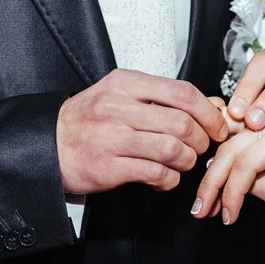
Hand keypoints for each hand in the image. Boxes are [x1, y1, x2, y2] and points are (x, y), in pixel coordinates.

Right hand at [56, 69, 228, 193]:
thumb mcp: (125, 97)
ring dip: (187, 161)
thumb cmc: (90, 120)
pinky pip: (156, 173)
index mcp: (126, 84)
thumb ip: (168, 99)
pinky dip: (169, 179)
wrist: (47, 144)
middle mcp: (118, 107)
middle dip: (201, 140)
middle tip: (199, 147)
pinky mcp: (108, 167)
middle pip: (182, 123)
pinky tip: (165, 178)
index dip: (208, 112)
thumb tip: (214, 105)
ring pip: (172, 149)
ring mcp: (112, 138)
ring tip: (182, 163)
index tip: (217, 126)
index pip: (182, 92)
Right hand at [191, 115, 264, 224]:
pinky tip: (209, 184)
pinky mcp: (249, 128)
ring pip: (221, 147)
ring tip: (203, 202)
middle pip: (227, 153)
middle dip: (211, 185)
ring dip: (210, 176)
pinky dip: (214, 163)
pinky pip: (224, 142)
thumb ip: (257, 187)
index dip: (231, 193)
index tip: (227, 217)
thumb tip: (227, 185)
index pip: (245, 165)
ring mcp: (257, 123)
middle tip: (200, 211)